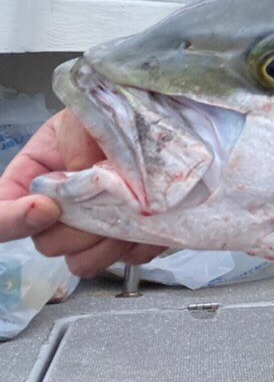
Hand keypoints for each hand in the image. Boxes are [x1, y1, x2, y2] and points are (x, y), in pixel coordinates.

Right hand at [0, 109, 163, 276]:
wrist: (151, 125)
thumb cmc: (106, 119)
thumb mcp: (83, 119)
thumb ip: (75, 145)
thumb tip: (81, 178)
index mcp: (29, 181)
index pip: (0, 212)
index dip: (13, 220)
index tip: (50, 208)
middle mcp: (53, 214)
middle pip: (48, 244)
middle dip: (77, 230)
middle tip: (111, 200)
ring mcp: (88, 231)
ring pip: (82, 262)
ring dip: (108, 243)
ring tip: (134, 212)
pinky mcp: (122, 241)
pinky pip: (126, 260)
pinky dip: (139, 245)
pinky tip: (151, 220)